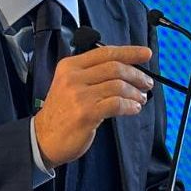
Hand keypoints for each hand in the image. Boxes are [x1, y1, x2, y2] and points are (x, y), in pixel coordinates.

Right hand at [33, 45, 155, 165]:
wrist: (43, 138)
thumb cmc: (61, 113)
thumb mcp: (69, 84)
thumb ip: (91, 74)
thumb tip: (125, 70)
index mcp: (70, 66)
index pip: (105, 52)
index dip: (129, 52)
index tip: (146, 54)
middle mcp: (73, 77)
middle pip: (114, 67)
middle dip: (137, 75)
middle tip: (147, 83)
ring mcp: (79, 95)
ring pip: (118, 85)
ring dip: (135, 92)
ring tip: (140, 98)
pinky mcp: (86, 113)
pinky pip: (116, 104)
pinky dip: (130, 105)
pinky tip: (134, 108)